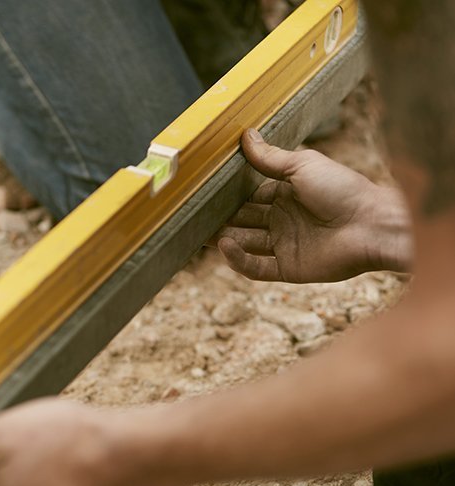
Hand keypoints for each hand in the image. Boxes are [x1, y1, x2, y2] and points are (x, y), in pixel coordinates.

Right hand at [213, 129, 411, 282]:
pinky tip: (226, 246)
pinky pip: (257, 268)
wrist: (372, 224)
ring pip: (245, 244)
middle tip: (194, 217)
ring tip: (203, 234)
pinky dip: (239, 260)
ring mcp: (285, 245)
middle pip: (243, 221)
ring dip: (224, 239)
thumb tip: (246, 135)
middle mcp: (283, 221)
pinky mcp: (288, 268)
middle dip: (220, 219)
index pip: (249, 197)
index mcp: (287, 195)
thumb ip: (270, 157)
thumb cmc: (343, 188)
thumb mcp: (303, 165)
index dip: (229, 196)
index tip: (205, 193)